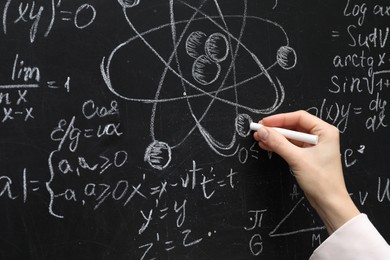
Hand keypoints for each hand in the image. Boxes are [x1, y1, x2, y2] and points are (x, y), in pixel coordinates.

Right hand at [253, 110, 359, 233]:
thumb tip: (263, 131)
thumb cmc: (322, 181)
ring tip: (260, 138)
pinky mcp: (307, 156)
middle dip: (276, 128)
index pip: (299, 117)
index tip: (265, 123)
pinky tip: (267, 145)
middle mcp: (321, 136)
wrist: (329, 203)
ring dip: (275, 137)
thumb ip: (278, 143)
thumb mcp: (297, 159)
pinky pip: (290, 146)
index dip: (280, 119)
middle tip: (260, 130)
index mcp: (325, 131)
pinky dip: (279, 145)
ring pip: (290, 136)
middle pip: (294, 125)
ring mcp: (314, 146)